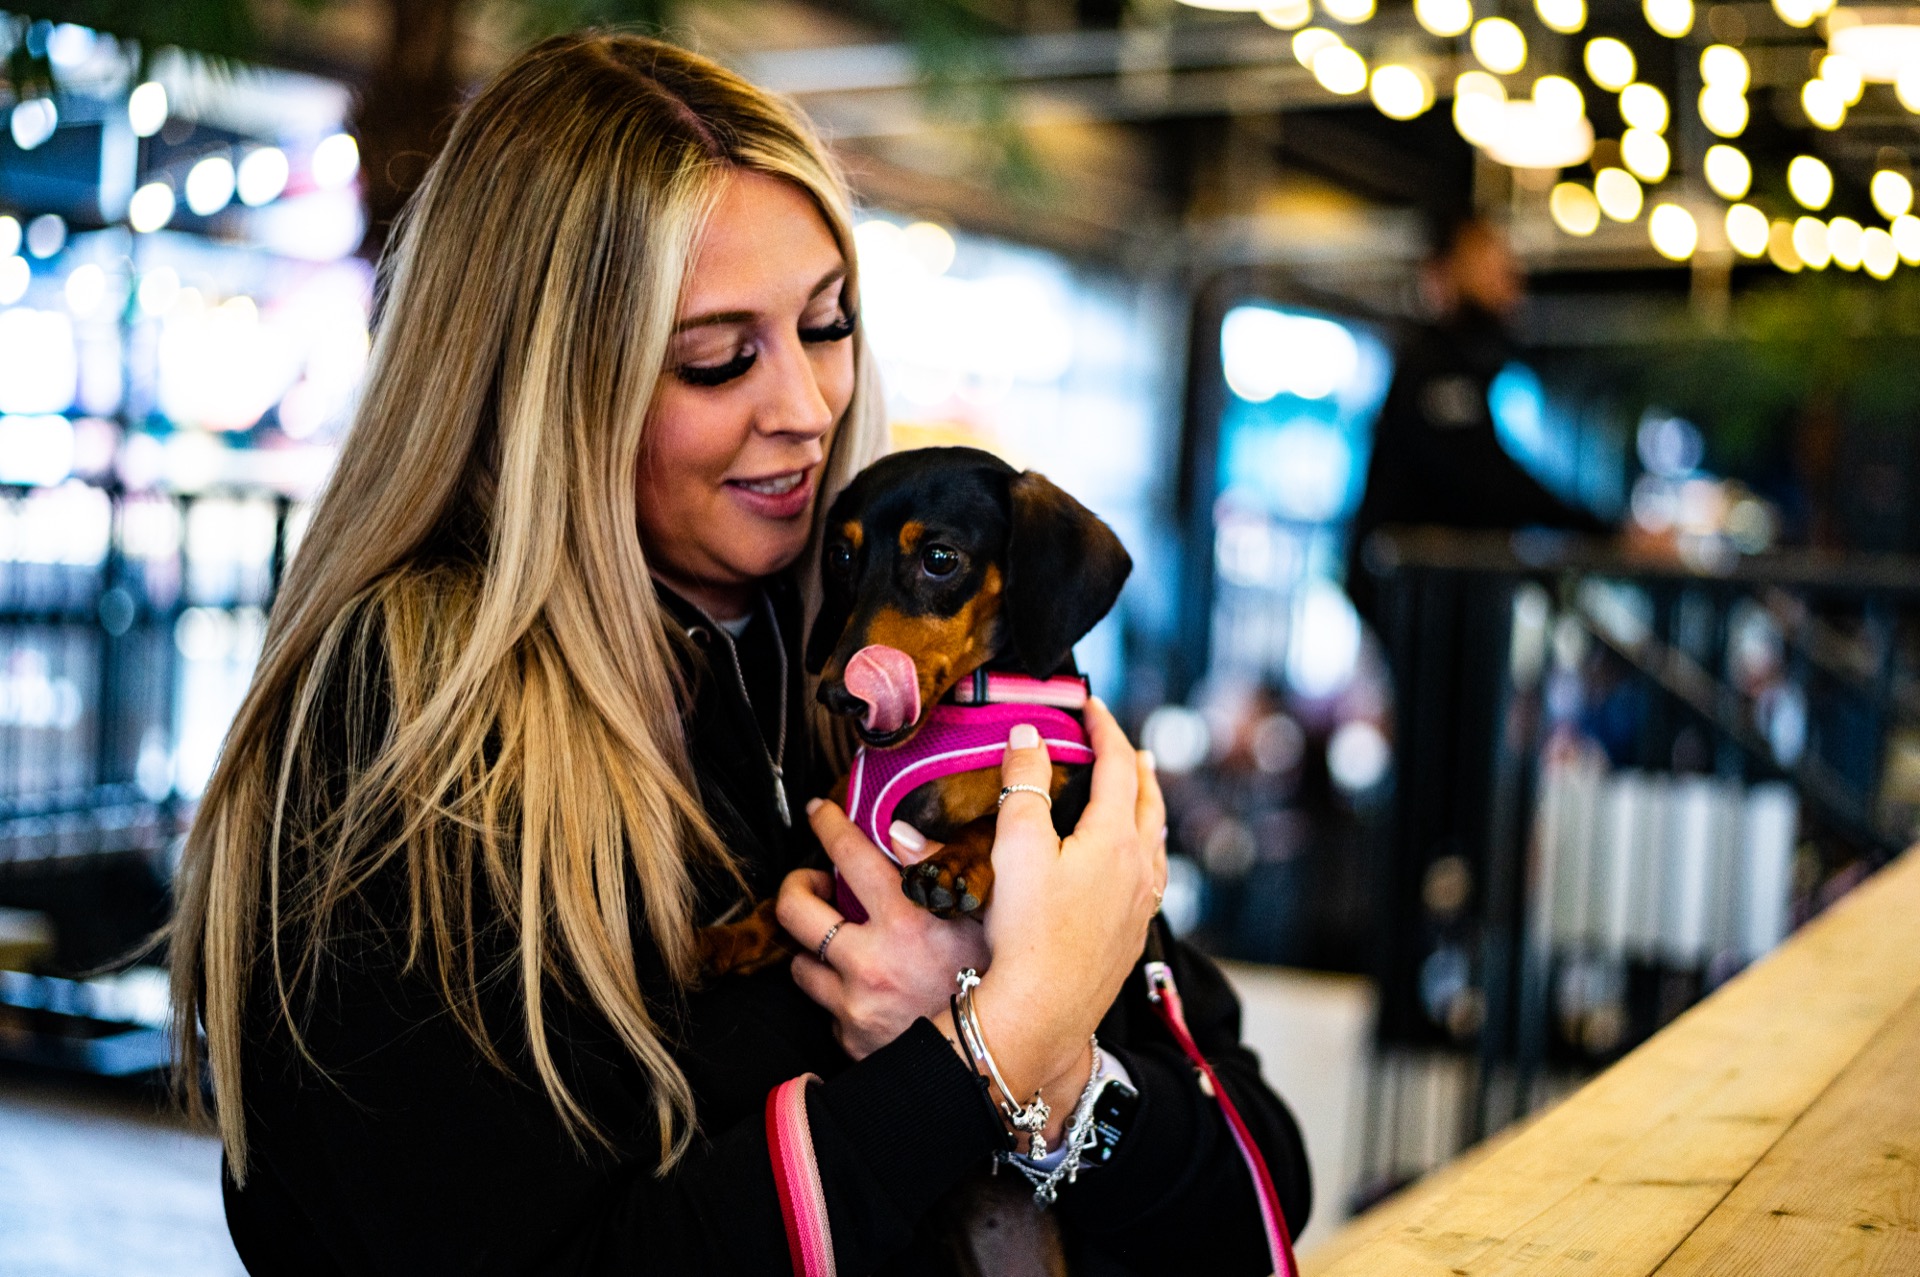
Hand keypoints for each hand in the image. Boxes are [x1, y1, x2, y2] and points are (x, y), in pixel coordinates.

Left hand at [776, 805, 989, 1060]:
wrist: (998, 1064)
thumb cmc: (1000, 985)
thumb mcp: (986, 919)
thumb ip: (944, 871)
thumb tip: (899, 835)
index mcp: (907, 922)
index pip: (850, 855)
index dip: (828, 825)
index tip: (819, 813)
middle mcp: (870, 963)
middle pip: (793, 910)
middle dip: (796, 887)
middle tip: (813, 883)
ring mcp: (854, 1006)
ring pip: (800, 965)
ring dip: (816, 949)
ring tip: (842, 944)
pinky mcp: (850, 1040)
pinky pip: (827, 1010)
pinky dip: (841, 997)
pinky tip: (872, 994)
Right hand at [954, 699, 1166, 1142]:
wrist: (1043, 1012)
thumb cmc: (1028, 932)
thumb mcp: (1016, 847)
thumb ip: (1024, 785)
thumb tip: (1029, 736)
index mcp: (1115, 839)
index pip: (1118, 766)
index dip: (1105, 729)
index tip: (1091, 705)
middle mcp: (1140, 867)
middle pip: (1148, 800)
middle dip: (1135, 764)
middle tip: (1124, 743)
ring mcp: (1141, 904)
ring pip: (1156, 838)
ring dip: (1147, 804)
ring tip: (1141, 790)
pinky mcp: (1132, 935)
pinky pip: (1152, 874)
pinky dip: (1146, 847)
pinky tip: (1136, 860)